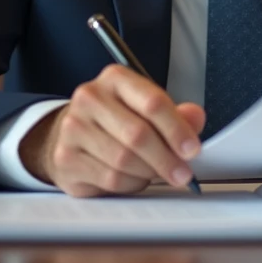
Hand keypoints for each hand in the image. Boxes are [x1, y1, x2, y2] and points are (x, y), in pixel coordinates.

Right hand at [18, 64, 205, 196]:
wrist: (70, 134)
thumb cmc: (115, 119)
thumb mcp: (146, 108)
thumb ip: (175, 114)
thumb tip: (195, 118)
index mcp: (115, 79)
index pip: (152, 103)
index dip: (177, 129)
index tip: (192, 149)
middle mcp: (91, 98)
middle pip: (138, 134)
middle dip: (166, 159)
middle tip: (182, 173)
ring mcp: (74, 128)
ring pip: (124, 161)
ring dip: (147, 173)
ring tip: (154, 172)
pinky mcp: (66, 158)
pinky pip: (109, 179)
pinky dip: (130, 184)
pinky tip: (133, 178)